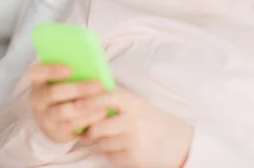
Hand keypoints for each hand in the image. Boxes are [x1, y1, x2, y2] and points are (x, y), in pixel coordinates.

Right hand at [26, 64, 107, 142]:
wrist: (62, 116)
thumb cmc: (70, 87)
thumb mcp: (70, 78)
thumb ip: (78, 71)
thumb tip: (95, 66)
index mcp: (38, 80)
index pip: (36, 72)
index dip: (51, 70)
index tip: (70, 69)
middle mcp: (37, 99)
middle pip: (52, 93)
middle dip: (77, 89)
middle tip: (99, 85)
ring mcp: (44, 117)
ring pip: (62, 112)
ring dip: (85, 106)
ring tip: (103, 101)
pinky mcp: (55, 132)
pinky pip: (71, 126)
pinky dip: (87, 119)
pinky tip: (101, 113)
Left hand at [77, 87, 193, 167]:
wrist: (179, 143)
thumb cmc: (154, 122)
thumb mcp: (140, 105)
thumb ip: (117, 100)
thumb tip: (86, 94)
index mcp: (135, 104)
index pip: (108, 98)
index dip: (89, 100)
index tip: (75, 104)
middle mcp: (134, 121)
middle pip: (98, 126)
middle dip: (89, 130)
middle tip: (84, 130)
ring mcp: (134, 141)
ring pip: (102, 143)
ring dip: (101, 143)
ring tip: (112, 139)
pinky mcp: (133, 158)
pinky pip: (110, 156)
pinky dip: (112, 154)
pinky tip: (124, 149)